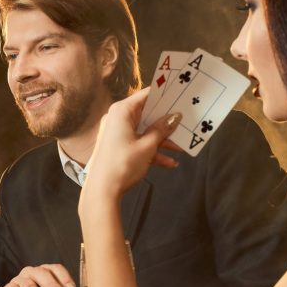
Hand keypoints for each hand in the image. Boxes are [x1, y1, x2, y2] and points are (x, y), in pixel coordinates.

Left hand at [81, 88, 181, 208]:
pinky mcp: (118, 148)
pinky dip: (152, 152)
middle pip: (146, 115)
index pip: (146, 95)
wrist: (102, 191)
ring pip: (144, 132)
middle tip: (185, 120)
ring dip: (162, 140)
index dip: (164, 95)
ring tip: (181, 148)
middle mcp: (117, 119)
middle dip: (165, 121)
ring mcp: (116, 134)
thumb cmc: (123, 164)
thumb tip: (174, 117)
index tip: (180, 95)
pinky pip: (138, 144)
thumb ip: (161, 129)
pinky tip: (170, 163)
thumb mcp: (147, 146)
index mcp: (122, 111)